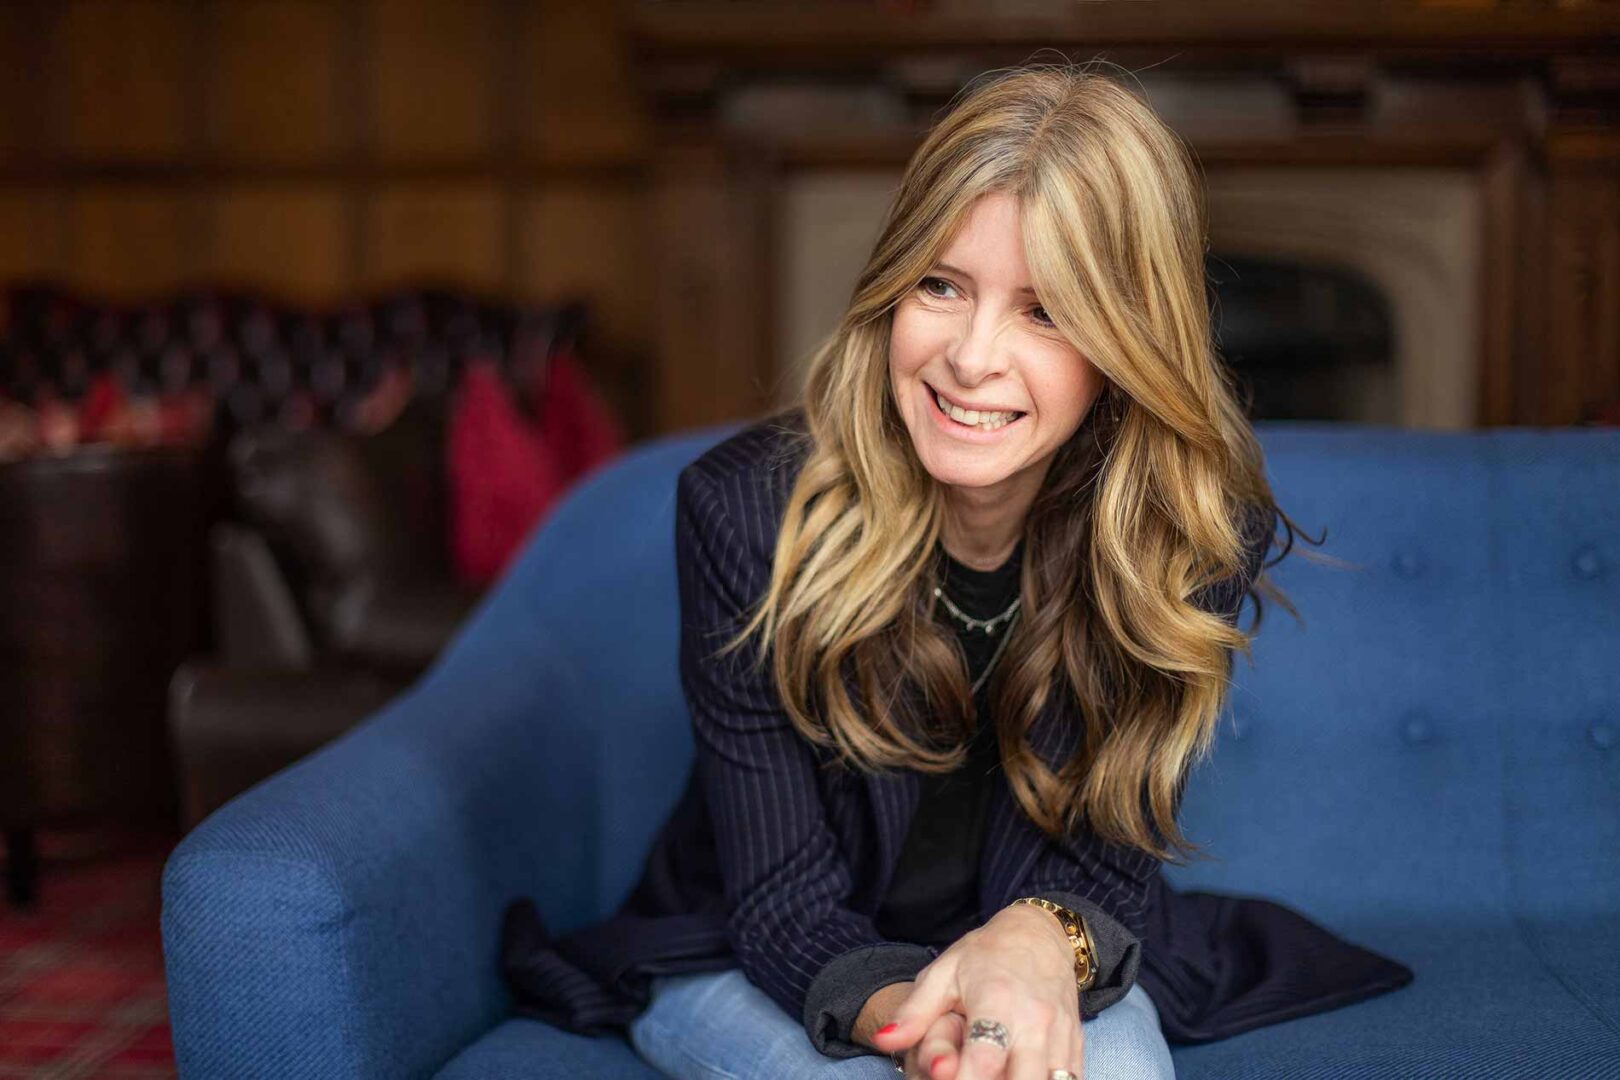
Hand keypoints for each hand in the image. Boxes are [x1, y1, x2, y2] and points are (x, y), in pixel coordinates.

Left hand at [872, 905, 1084, 1079]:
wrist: (1040, 936)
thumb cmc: (985, 956)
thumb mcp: (943, 973)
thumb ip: (914, 1013)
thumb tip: (882, 1040)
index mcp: (997, 1000)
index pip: (984, 1059)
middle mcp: (1035, 1021)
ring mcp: (1060, 1037)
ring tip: (993, 1078)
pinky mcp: (1075, 1048)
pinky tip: (1015, 1077)